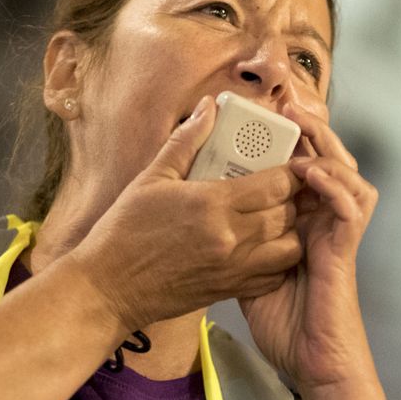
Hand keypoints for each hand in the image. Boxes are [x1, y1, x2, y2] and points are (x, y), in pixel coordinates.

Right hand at [71, 96, 306, 329]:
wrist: (108, 288)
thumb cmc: (124, 231)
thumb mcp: (151, 178)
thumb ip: (186, 141)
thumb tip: (208, 109)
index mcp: (212, 203)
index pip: (276, 184)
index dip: (290, 171)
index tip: (288, 163)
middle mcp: (229, 238)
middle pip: (287, 213)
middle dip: (292, 197)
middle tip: (282, 186)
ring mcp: (232, 268)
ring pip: (289, 248)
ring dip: (288, 230)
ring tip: (274, 216)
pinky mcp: (229, 290)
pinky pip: (273, 276)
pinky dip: (278, 261)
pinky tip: (263, 246)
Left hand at [239, 101, 378, 392]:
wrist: (314, 366)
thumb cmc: (287, 327)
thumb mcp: (250, 276)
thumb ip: (240, 245)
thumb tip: (210, 225)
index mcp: (302, 225)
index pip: (301, 170)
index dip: (290, 140)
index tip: (266, 113)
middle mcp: (323, 224)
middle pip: (327, 161)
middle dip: (311, 129)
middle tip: (289, 101)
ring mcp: (338, 236)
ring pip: (346, 175)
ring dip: (325, 147)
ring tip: (303, 125)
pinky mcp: (346, 251)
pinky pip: (351, 208)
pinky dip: (334, 186)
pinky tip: (311, 173)